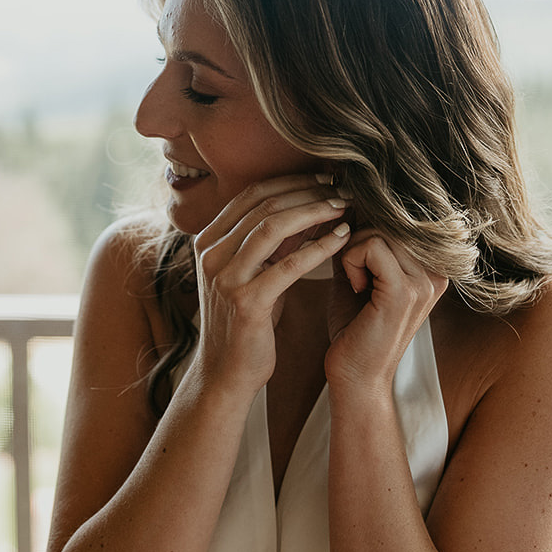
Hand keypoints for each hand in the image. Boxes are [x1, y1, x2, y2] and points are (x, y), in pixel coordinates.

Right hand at [192, 174, 350, 395]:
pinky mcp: (245, 301)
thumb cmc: (245, 322)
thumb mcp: (251, 273)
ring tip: (343, 206)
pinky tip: (342, 238)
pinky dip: (319, 247)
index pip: (251, 194)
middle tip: (341, 188)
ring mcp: (225, 277)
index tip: (324, 178)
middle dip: (306, 191)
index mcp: (208, 240)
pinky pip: (288, 265)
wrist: (226, 373)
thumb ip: (269, 242)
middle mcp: (211, 253)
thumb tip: (306, 205)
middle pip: (263, 204)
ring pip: (272, 226)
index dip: (291, 181)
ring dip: (314, 211)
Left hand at [325, 230, 446, 391]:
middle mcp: (436, 273)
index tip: (357, 259)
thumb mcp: (360, 275)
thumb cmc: (355, 328)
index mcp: (433, 268)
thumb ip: (362, 241)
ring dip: (354, 251)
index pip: (402, 219)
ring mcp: (425, 283)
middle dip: (360, 238)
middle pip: (392, 221)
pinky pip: (372, 247)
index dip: (370, 229)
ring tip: (355, 282)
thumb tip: (350, 202)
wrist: (355, 376)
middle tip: (354, 273)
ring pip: (380, 231)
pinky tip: (354, 287)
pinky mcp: (404, 292)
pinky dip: (351, 261)